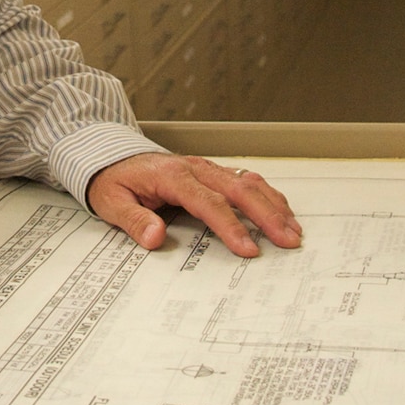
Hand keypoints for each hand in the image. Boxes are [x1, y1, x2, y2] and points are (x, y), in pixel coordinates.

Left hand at [87, 153, 301, 257]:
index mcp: (173, 176)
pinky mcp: (213, 172)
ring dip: (274, 206)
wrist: (111, 156)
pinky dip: (268, 196)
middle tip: (287, 240)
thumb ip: (134, 220)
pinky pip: (246, 181)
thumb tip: (155, 237)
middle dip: (267, 216)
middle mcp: (196, 169)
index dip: (230, 226)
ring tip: (293, 230)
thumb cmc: (114, 180)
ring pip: (249, 183)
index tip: (248, 248)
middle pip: (240, 190)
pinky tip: (282, 211)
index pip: (208, 203)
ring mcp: (207, 169)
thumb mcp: (112, 202)